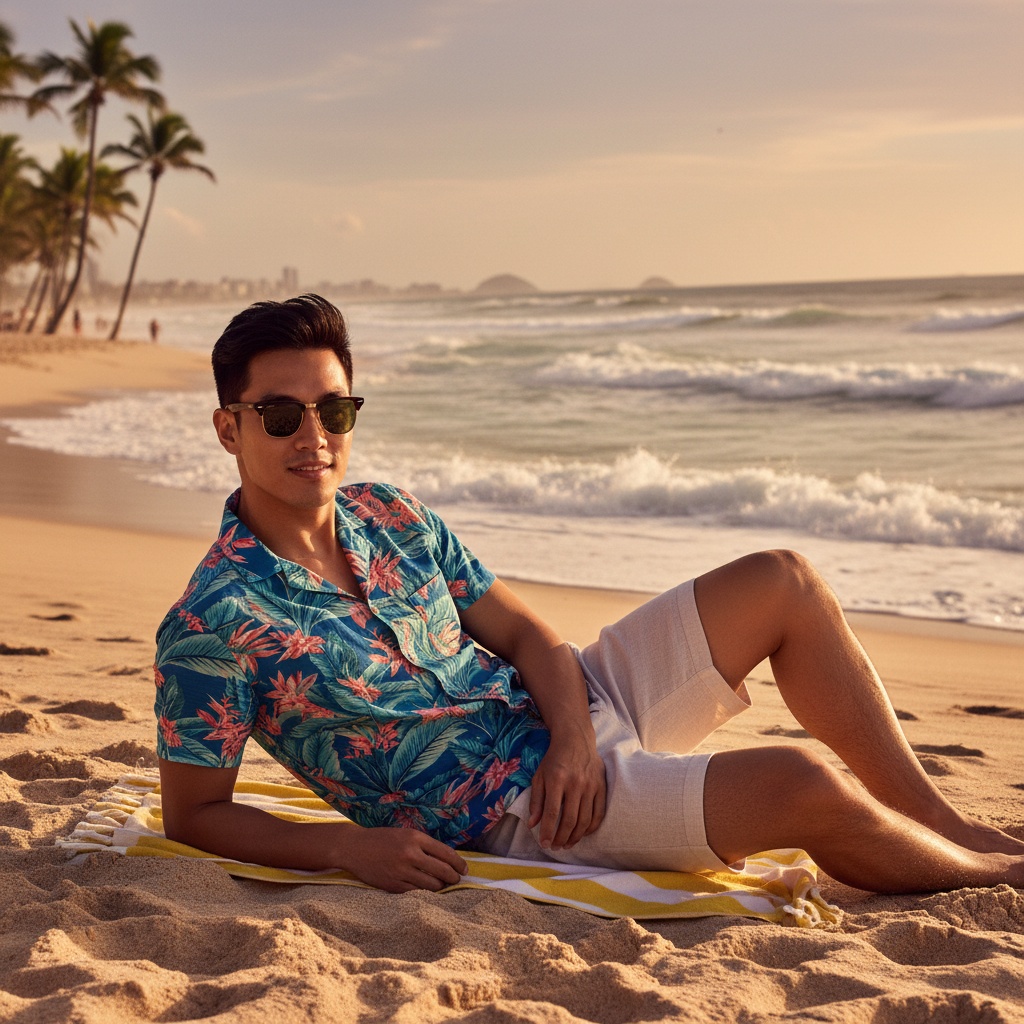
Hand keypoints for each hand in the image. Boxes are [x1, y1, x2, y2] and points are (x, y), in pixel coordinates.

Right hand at [338, 827, 467, 892]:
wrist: (354, 847)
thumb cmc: (382, 838)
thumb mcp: (405, 833)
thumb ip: (424, 844)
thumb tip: (447, 858)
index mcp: (415, 838)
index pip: (446, 853)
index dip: (459, 863)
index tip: (465, 869)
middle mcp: (410, 854)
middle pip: (443, 871)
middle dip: (454, 877)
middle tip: (457, 879)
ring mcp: (401, 871)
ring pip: (432, 885)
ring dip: (441, 887)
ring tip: (443, 885)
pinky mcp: (393, 886)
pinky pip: (416, 893)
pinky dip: (425, 893)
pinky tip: (428, 891)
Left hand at [528, 729, 606, 850]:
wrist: (576, 739)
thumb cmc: (554, 759)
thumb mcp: (539, 776)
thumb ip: (536, 801)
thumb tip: (532, 825)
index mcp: (557, 779)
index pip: (552, 813)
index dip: (548, 831)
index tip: (544, 844)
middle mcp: (576, 783)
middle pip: (570, 820)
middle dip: (562, 838)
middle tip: (555, 847)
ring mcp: (591, 785)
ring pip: (585, 819)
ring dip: (576, 836)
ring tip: (567, 844)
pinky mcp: (602, 786)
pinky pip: (599, 813)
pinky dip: (591, 828)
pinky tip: (582, 834)